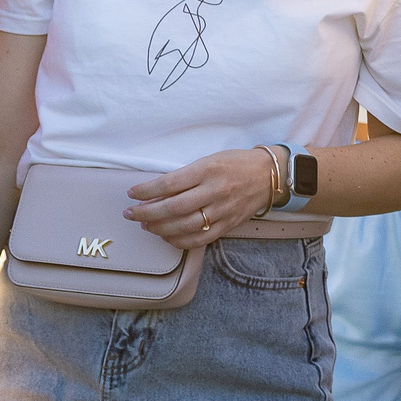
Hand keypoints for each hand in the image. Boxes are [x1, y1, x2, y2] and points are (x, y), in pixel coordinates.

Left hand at [124, 147, 278, 248]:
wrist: (269, 175)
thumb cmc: (236, 163)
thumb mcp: (209, 160)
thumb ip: (184, 176)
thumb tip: (155, 193)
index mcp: (208, 169)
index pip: (170, 183)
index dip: (146, 191)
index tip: (132, 193)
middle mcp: (215, 191)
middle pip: (173, 208)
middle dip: (146, 212)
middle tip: (130, 213)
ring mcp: (222, 210)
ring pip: (184, 226)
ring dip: (159, 228)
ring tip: (145, 224)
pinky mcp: (227, 225)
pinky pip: (199, 239)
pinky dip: (179, 240)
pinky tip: (166, 236)